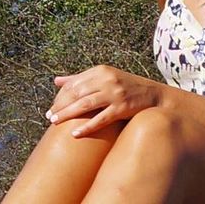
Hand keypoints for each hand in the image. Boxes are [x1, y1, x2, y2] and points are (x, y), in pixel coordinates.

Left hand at [46, 65, 163, 136]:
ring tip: (55, 122)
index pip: (74, 83)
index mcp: (100, 71)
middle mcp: (106, 80)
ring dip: (68, 113)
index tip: (51, 107)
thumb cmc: (126, 87)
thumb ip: (80, 78)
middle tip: (49, 116)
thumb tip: (56, 81)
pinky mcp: (123, 108)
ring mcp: (114, 93)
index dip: (60, 95)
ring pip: (86, 104)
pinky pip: (101, 119)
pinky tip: (75, 133)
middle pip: (77, 92)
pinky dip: (87, 126)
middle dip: (61, 104)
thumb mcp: (104, 77)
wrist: (155, 96)